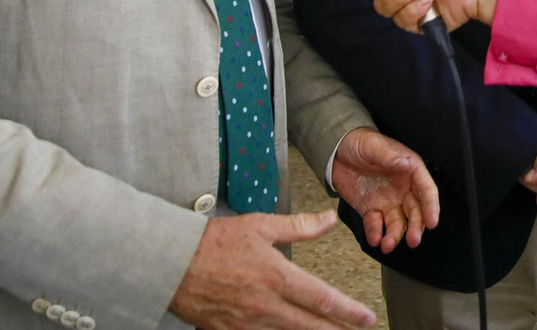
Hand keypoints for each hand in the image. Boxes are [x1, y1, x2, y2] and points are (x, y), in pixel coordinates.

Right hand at [168, 209, 375, 328]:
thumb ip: (298, 226)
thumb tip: (328, 219)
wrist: (170, 263)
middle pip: (310, 326)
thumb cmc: (213, 242)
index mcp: (276, 277)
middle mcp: (265, 306)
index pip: (322, 299)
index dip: (348, 312)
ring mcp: (247, 324)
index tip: (366, 317)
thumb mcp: (260, 226)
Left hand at [330, 127, 439, 252]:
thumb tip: (406, 164)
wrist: (337, 150)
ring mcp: (388, 201)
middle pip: (415, 211)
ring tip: (387, 245)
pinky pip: (376, 225)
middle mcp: (403, 189)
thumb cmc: (360, 142)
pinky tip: (374, 239)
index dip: (431, 206)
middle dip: (416, 227)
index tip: (432, 221)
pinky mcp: (371, 210)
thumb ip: (389, 157)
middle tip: (413, 241)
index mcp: (410, 170)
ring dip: (395, 235)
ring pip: (398, 223)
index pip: (426, 190)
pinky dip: (376, 233)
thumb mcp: (374, 146)